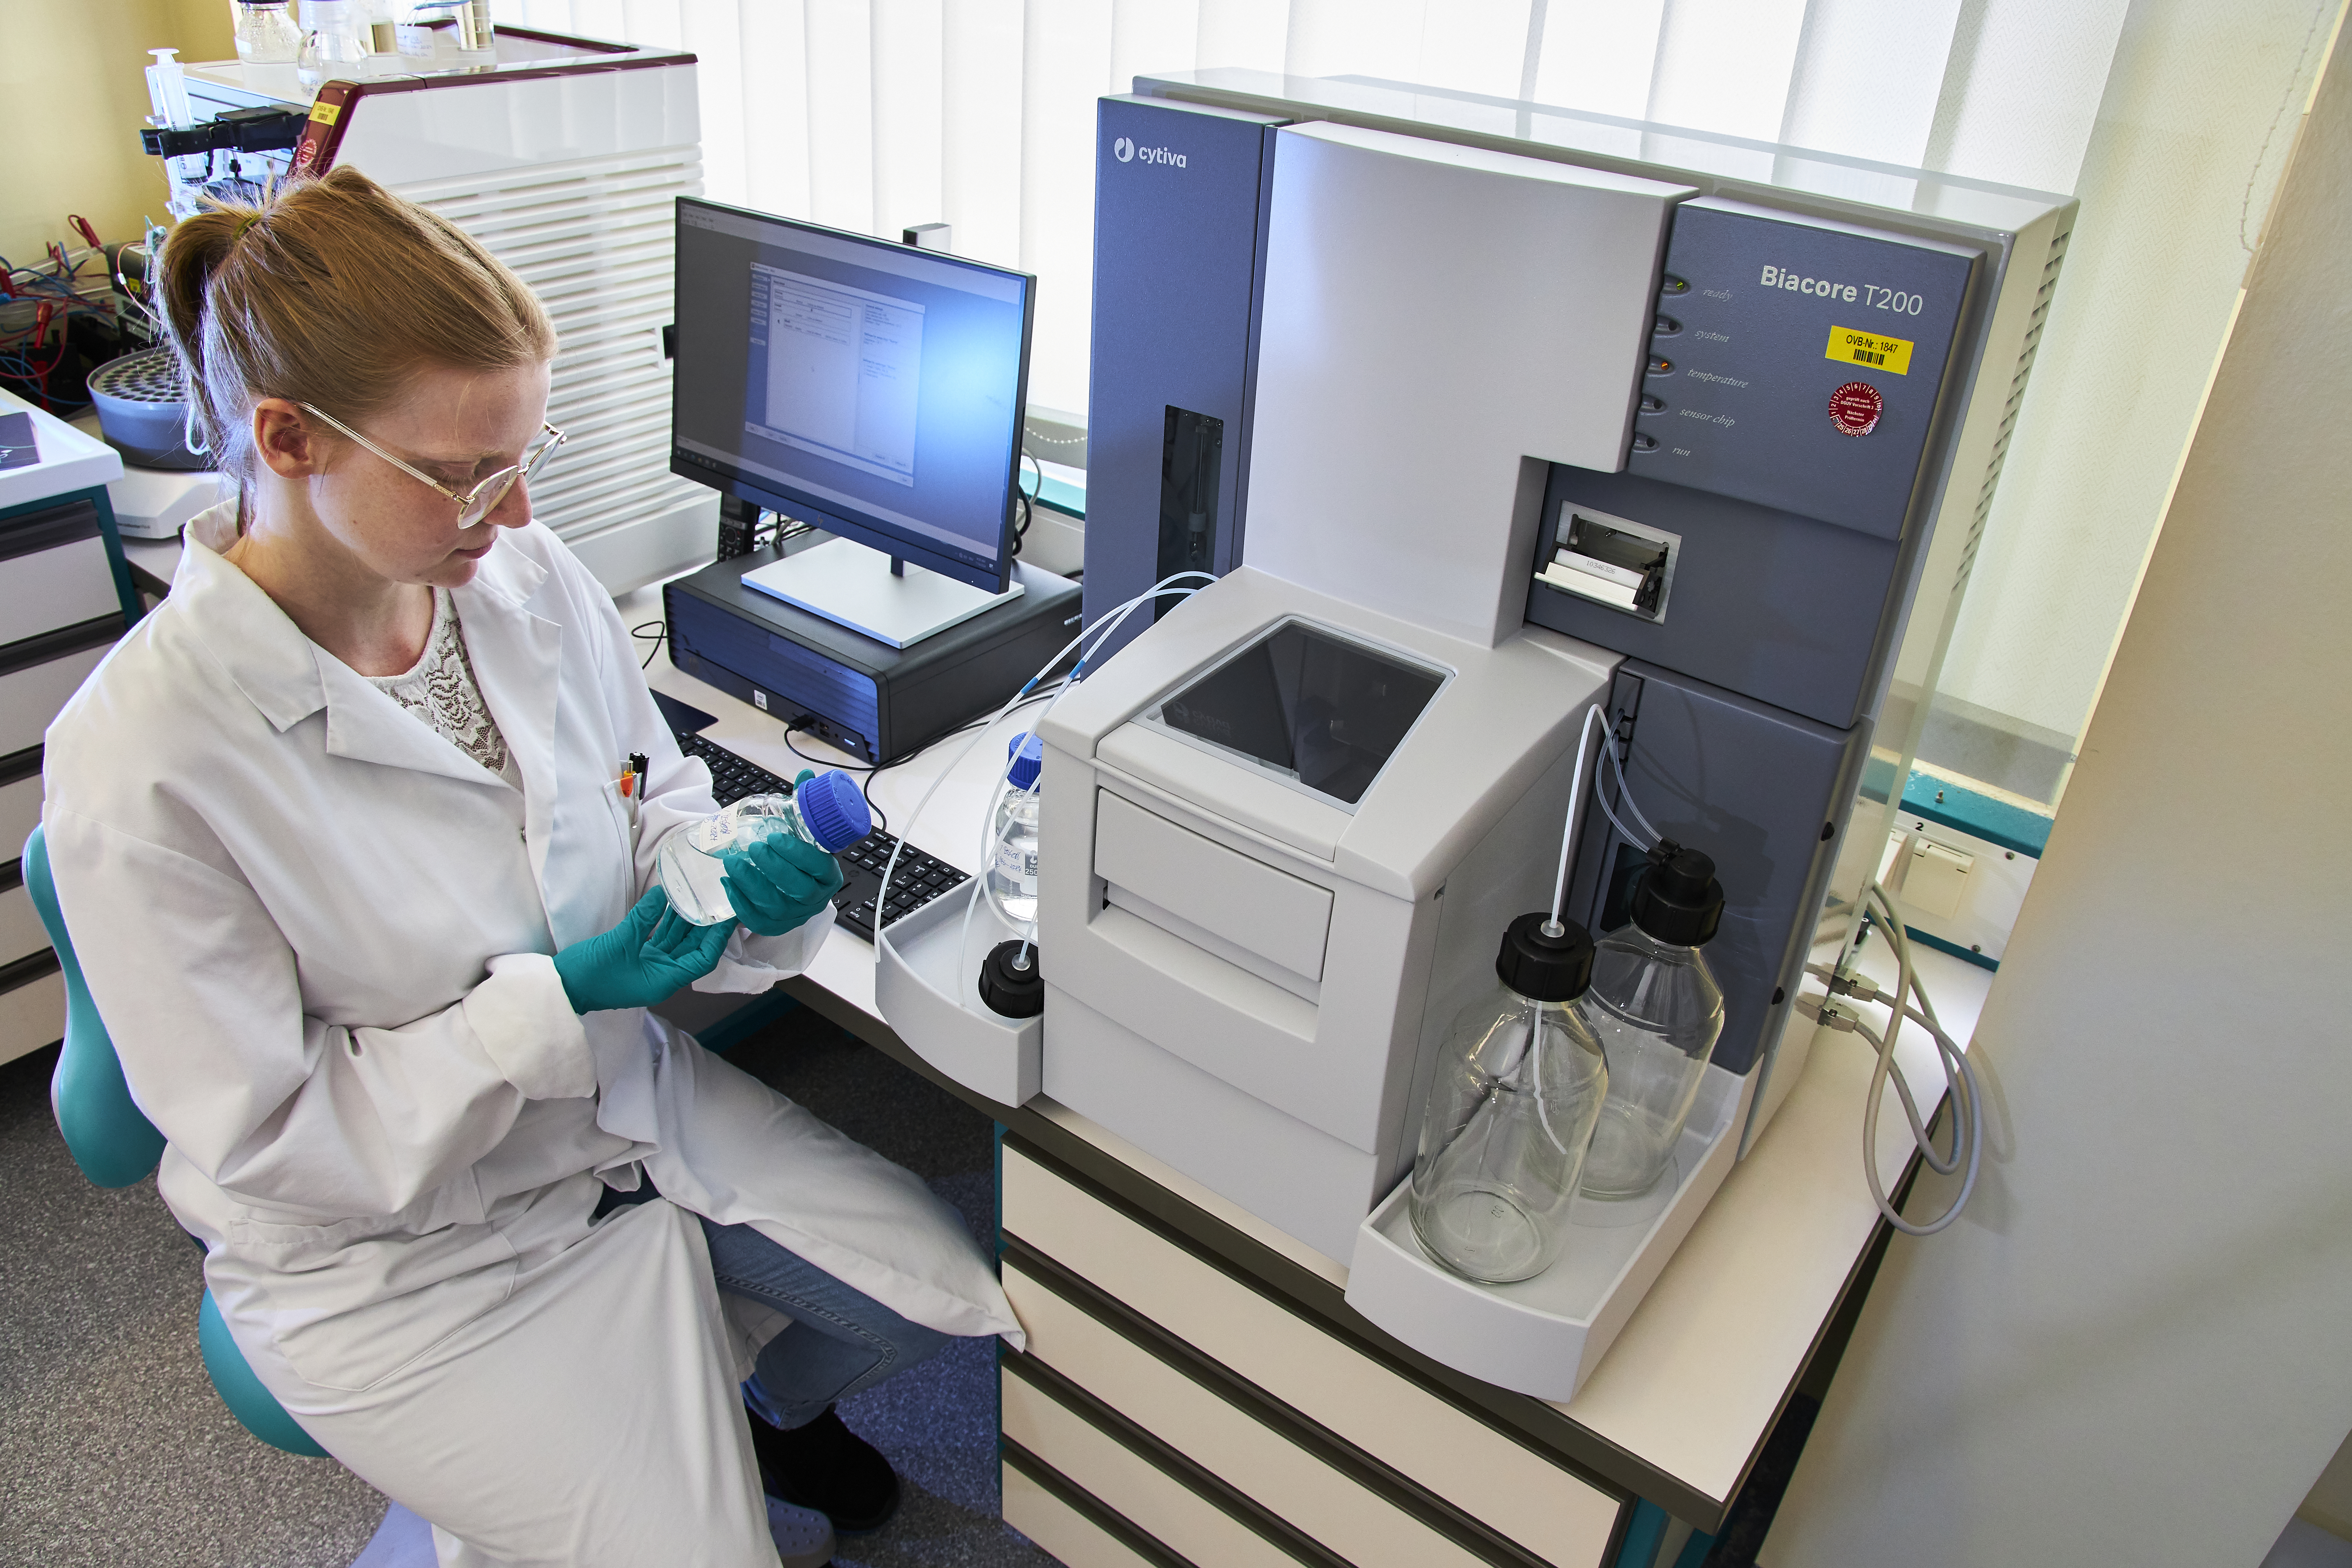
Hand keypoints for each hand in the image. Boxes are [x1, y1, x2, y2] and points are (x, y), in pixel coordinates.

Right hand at [551, 887, 735, 1012]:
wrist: (561, 987)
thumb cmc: (589, 974)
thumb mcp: (618, 943)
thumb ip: (643, 918)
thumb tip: (664, 893)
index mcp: (664, 981)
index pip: (703, 960)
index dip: (717, 938)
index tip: (729, 915)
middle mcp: (662, 975)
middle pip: (693, 949)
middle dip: (708, 925)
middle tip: (721, 900)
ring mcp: (649, 967)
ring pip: (677, 942)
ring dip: (689, 920)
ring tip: (702, 895)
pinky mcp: (636, 957)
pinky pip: (660, 939)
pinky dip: (668, 922)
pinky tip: (674, 901)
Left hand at [721, 774, 846, 935]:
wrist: (789, 888)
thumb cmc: (796, 858)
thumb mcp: (802, 833)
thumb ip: (803, 806)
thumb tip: (805, 777)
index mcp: (828, 875)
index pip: (819, 866)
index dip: (798, 853)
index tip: (776, 837)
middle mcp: (814, 898)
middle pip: (798, 889)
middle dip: (773, 868)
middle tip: (753, 847)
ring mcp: (794, 916)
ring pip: (775, 906)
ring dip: (751, 883)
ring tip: (732, 862)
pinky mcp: (773, 927)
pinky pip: (757, 921)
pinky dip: (740, 903)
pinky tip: (727, 883)